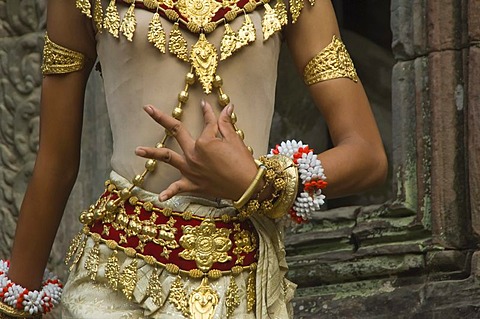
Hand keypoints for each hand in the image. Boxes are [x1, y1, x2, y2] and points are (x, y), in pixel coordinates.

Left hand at [135, 100, 257, 200]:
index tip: (204, 105)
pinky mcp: (193, 184)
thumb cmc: (243, 162)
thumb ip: (226, 122)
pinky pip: (177, 188)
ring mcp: (190, 169)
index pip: (206, 123)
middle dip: (161, 118)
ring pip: (167, 157)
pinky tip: (159, 198)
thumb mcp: (235, 139)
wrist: (247, 186)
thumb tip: (226, 107)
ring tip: (137, 150)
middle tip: (148, 108)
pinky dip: (169, 193)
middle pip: (176, 131)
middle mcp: (193, 153)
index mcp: (204, 141)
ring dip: (151, 153)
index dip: (207, 113)